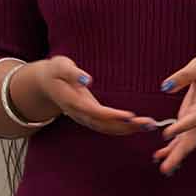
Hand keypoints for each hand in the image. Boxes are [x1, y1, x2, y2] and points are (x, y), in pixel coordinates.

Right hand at [20, 56, 149, 135]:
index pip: (95, 112)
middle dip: (128, 126)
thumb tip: (87, 80)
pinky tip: (138, 125)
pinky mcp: (89, 119)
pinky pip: (107, 128)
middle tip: (150, 123)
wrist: (45, 83)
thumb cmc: (55, 71)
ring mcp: (84, 119)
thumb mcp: (60, 65)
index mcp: (72, 102)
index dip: (112, 115)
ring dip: (129, 129)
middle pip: (104, 125)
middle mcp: (79, 114)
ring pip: (107, 129)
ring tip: (150, 125)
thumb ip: (72, 72)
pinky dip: (123, 129)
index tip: (130, 116)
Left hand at [153, 54, 195, 175]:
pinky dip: (172, 147)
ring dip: (175, 155)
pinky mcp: (192, 120)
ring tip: (163, 169)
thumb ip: (184, 76)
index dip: (181, 127)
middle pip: (192, 138)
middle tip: (166, 169)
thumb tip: (165, 87)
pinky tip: (159, 156)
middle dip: (179, 154)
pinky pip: (183, 137)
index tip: (166, 134)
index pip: (194, 118)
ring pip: (188, 142)